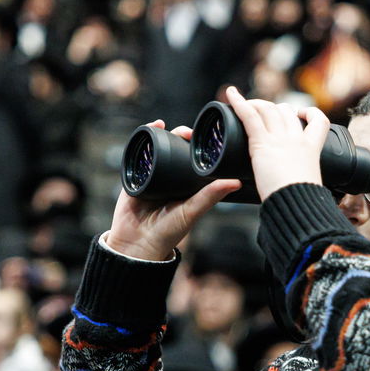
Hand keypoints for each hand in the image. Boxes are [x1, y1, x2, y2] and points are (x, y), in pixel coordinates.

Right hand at [105, 122, 240, 260]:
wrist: (136, 244)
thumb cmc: (167, 233)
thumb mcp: (191, 212)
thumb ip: (210, 197)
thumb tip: (236, 182)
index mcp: (186, 185)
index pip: (194, 159)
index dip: (198, 145)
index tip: (204, 136)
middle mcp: (170, 178)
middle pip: (175, 149)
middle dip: (179, 135)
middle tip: (185, 132)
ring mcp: (151, 176)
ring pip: (156, 149)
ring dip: (160, 134)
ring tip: (165, 126)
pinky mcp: (133, 177)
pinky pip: (136, 155)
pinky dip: (141, 141)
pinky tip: (149, 129)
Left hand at [223, 85, 328, 201]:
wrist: (297, 205)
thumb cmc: (301, 203)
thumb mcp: (307, 186)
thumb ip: (300, 181)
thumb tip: (293, 190)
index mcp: (311, 149)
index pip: (319, 121)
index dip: (309, 113)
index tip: (301, 114)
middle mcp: (297, 139)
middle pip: (286, 111)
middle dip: (274, 108)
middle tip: (261, 114)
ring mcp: (280, 139)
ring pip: (269, 109)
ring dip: (256, 104)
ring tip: (244, 104)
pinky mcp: (262, 143)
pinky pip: (249, 116)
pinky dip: (238, 103)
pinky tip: (230, 94)